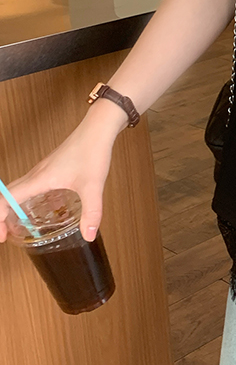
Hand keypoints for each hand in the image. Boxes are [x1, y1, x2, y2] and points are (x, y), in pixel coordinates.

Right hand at [0, 114, 116, 244]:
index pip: (6, 198)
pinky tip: (37, 208)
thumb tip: (89, 235)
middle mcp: (36, 174)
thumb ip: (92, 212)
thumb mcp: (93, 186)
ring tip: (13, 225)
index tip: (1, 235)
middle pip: (5, 194)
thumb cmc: (93, 151)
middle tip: (3, 234)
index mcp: (40, 179)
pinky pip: (28, 185)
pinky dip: (23, 198)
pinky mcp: (49, 168)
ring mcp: (41, 170)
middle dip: (0, 215)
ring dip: (9, 206)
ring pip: (15, 188)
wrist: (98, 129)